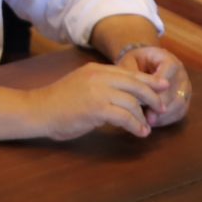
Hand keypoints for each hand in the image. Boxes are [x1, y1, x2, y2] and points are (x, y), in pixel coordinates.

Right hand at [31, 61, 165, 139]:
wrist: (37, 110)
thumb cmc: (57, 102)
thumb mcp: (81, 85)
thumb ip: (101, 85)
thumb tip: (125, 95)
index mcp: (95, 69)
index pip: (129, 72)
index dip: (149, 80)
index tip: (163, 86)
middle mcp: (98, 76)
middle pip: (136, 84)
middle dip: (153, 97)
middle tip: (162, 108)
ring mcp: (97, 91)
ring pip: (132, 102)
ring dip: (143, 117)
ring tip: (146, 127)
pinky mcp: (96, 108)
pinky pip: (125, 117)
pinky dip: (135, 126)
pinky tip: (139, 132)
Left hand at [117, 45, 190, 128]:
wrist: (142, 65)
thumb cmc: (134, 63)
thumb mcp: (129, 62)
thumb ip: (132, 75)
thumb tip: (135, 93)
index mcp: (168, 59)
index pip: (169, 70)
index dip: (158, 85)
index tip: (144, 97)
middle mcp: (181, 73)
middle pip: (176, 91)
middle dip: (161, 104)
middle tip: (146, 116)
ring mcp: (185, 87)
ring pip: (180, 103)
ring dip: (165, 115)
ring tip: (148, 122)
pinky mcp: (184, 100)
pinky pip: (180, 112)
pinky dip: (167, 119)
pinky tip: (154, 123)